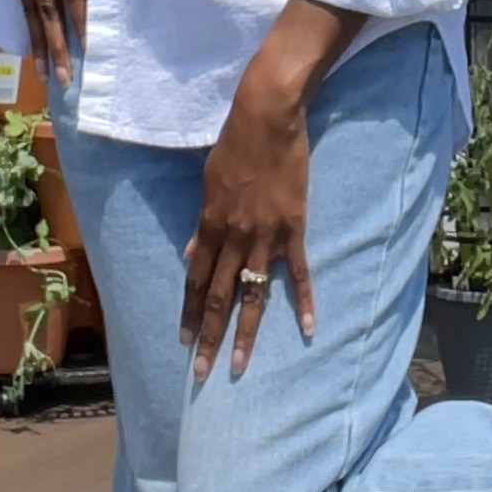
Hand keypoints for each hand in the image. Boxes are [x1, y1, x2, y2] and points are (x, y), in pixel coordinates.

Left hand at [182, 0, 363, 377]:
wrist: (267, 117)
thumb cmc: (235, 145)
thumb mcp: (208, 182)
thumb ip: (201, 224)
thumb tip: (191, 256)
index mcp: (210, 226)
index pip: (194, 280)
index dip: (188, 313)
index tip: (182, 342)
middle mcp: (234, 237)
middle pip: (218, 297)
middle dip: (208, 337)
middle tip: (201, 374)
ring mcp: (265, 236)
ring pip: (253, 294)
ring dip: (246, 333)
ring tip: (238, 365)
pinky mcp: (294, 228)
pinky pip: (299, 272)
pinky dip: (304, 302)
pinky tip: (309, 328)